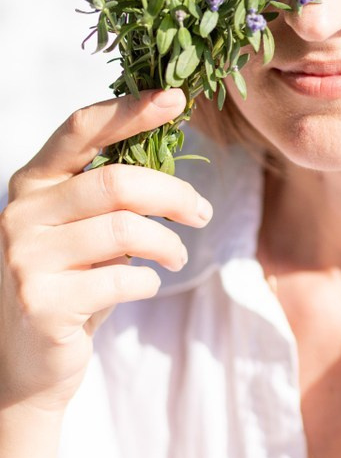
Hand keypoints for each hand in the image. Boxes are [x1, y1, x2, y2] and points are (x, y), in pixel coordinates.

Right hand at [0, 88, 211, 414]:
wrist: (31, 361)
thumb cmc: (73, 279)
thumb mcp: (85, 226)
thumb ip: (111, 189)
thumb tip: (171, 138)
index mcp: (33, 181)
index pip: (82, 129)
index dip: (131, 109)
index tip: (176, 97)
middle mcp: (21, 212)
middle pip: (116, 181)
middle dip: (172, 193)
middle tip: (202, 212)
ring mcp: (25, 257)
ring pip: (124, 229)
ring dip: (167, 242)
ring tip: (177, 255)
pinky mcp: (40, 302)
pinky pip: (122, 277)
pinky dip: (150, 280)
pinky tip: (147, 284)